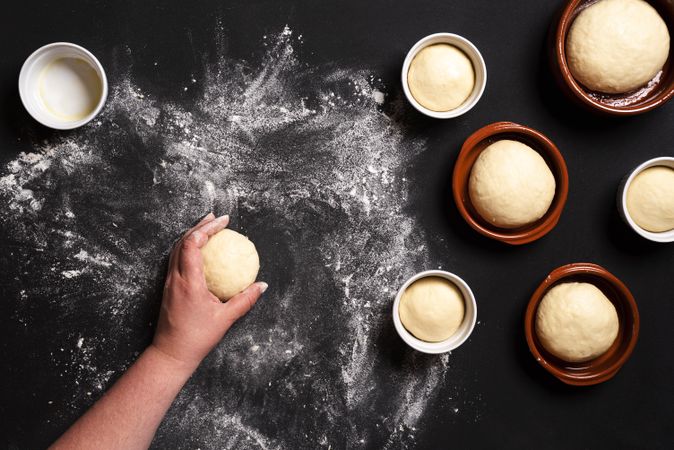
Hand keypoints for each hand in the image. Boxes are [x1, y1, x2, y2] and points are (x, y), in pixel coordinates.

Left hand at [151, 213, 266, 368]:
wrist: (170, 354)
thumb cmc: (196, 338)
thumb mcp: (225, 319)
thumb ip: (245, 300)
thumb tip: (262, 286)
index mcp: (188, 282)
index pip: (193, 245)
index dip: (207, 228)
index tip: (223, 221)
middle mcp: (175, 278)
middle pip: (182, 242)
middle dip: (200, 226)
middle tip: (217, 218)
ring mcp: (169, 283)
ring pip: (176, 250)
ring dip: (192, 236)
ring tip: (208, 229)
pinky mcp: (168, 289)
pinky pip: (176, 261)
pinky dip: (188, 250)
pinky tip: (200, 252)